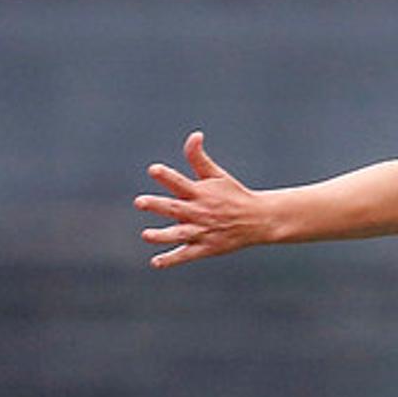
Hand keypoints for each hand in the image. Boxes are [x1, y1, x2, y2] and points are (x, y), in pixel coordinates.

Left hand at [135, 131, 266, 267]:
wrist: (257, 220)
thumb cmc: (233, 195)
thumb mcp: (217, 175)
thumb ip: (199, 157)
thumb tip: (194, 134)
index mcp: (200, 193)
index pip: (180, 182)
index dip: (167, 176)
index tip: (153, 170)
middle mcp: (199, 212)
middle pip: (175, 208)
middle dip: (157, 205)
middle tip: (140, 202)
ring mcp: (202, 231)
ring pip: (178, 234)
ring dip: (162, 235)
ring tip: (146, 235)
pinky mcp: (205, 248)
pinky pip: (186, 254)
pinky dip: (171, 259)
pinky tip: (156, 262)